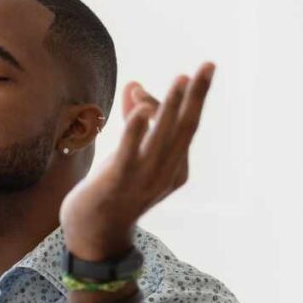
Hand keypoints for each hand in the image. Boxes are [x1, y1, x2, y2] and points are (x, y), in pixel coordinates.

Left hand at [59, 62, 214, 260]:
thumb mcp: (128, 155)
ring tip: (181, 79)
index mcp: (175, 169)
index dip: (171, 103)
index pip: (180, 129)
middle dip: (198, 97)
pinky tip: (141, 111)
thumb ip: (133, 121)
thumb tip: (134, 84)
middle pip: (185, 129)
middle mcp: (165, 174)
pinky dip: (137, 132)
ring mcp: (142, 180)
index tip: (144, 90)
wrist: (93, 235)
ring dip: (172, 106)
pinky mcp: (116, 182)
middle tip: (208, 66)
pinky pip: (130, 154)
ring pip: (163, 138)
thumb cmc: (112, 192)